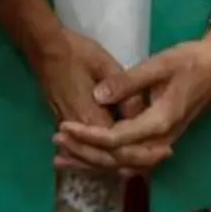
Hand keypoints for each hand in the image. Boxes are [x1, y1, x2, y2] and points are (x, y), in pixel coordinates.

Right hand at [23, 29, 148, 170]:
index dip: (141, 150)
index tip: (164, 149)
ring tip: (145, 162)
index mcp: (90, 115)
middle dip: (134, 161)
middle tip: (161, 156)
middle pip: (107, 158)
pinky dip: (101, 155)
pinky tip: (115, 155)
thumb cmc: (76, 53)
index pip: (118, 145)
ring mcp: (69, 128)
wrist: (45, 49)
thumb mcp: (105, 65)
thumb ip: (125, 91)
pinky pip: (84, 148)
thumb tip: (140, 114)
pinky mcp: (64, 123)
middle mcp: (79, 129)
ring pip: (94, 156)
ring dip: (118, 162)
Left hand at [53, 33, 210, 174]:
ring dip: (94, 162)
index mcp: (160, 122)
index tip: (65, 127)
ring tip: (64, 158)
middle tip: (57, 144)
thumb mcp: (159, 64)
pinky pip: (132, 159)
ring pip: (124, 164)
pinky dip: (109, 161)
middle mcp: (162, 139)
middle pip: (118, 159)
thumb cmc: (190, 61)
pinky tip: (90, 157)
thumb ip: (128, 81)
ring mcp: (163, 142)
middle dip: (85, 154)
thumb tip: (98, 94)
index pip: (117, 139)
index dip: (88, 136)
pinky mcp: (161, 139)